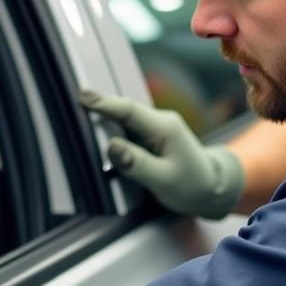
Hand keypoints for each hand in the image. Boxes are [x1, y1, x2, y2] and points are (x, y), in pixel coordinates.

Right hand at [79, 89, 244, 218]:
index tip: (82, 96)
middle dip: (99, 105)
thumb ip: (135, 163)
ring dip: (105, 116)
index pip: (129, 111)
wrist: (212, 189)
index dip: (104, 103)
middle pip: (124, 110)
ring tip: (80, 112)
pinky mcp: (153, 136)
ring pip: (125, 119)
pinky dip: (114, 127)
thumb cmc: (191, 186)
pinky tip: (99, 129)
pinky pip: (129, 128)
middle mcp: (161, 122)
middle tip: (73, 99)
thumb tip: (111, 146)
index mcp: (164, 128)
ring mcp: (157, 127)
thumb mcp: (162, 180)